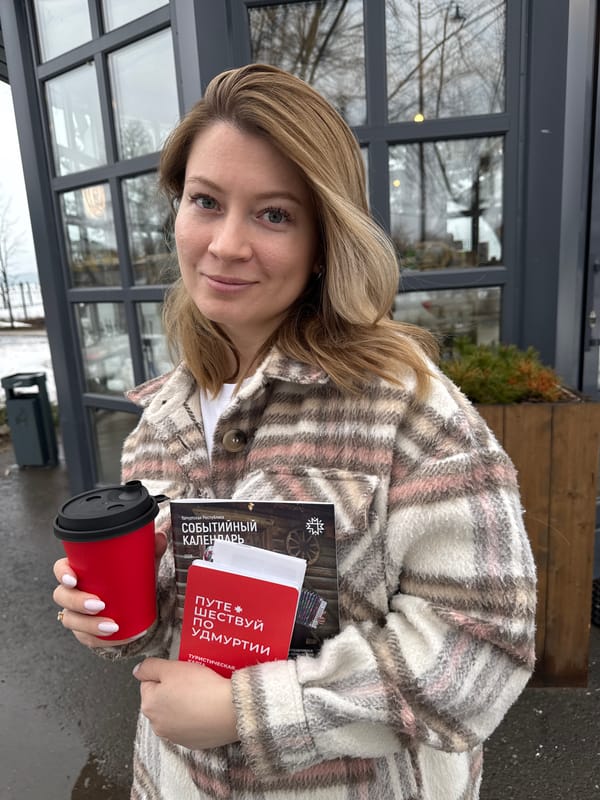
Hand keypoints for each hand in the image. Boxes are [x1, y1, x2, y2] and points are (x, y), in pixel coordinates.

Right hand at [53, 531, 167, 646]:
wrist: (134, 603)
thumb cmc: (127, 578)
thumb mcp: (139, 563)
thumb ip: (150, 549)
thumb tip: (160, 537)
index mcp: (79, 570)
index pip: (60, 569)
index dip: (62, 574)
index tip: (73, 579)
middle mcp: (72, 592)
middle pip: (63, 597)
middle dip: (78, 602)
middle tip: (99, 604)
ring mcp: (76, 613)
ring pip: (71, 620)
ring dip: (90, 625)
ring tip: (112, 625)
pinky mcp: (84, 631)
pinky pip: (86, 638)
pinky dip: (101, 639)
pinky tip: (117, 636)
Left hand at [133, 658, 238, 749]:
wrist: (230, 711)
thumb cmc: (201, 687)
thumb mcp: (173, 668)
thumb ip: (150, 667)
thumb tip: (137, 671)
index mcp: (149, 705)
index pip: (149, 682)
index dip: (166, 674)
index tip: (181, 673)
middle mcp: (157, 724)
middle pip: (161, 699)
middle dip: (173, 690)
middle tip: (192, 682)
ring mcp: (174, 736)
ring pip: (174, 713)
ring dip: (183, 704)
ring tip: (201, 695)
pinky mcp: (191, 743)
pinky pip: (189, 725)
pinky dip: (194, 717)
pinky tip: (206, 709)